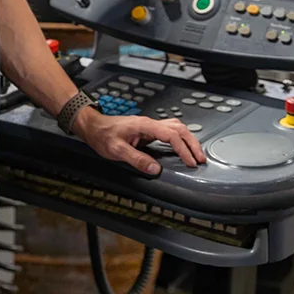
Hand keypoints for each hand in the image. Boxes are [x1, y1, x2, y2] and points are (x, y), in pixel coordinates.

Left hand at [74, 108, 206, 175]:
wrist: (93, 126)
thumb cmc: (102, 135)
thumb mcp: (117, 151)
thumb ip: (137, 159)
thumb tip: (155, 169)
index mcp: (144, 126)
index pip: (172, 136)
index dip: (183, 150)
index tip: (190, 162)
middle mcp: (149, 123)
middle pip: (179, 129)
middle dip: (192, 143)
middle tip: (200, 159)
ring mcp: (149, 125)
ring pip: (176, 127)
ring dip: (188, 139)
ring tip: (195, 154)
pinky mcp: (147, 129)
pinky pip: (169, 130)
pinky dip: (180, 138)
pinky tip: (181, 147)